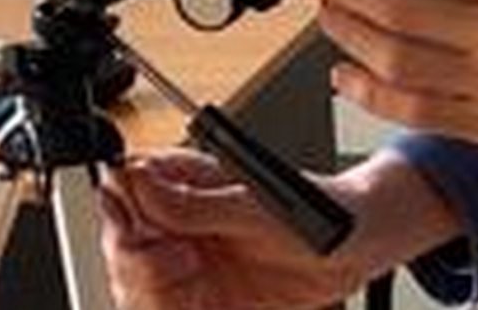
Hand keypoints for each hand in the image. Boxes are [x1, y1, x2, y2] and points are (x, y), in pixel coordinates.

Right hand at [99, 147, 455, 309]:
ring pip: (137, 291)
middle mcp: (178, 222)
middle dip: (143, 272)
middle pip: (122, 251)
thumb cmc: (315, 210)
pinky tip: (201, 308)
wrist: (356, 249)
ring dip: (159, 301)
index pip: (121, 195)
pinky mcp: (201, 299)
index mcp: (183, 181)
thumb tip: (138, 180)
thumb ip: (193, 203)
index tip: (147, 243)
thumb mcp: (253, 208)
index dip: (122, 223)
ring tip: (200, 292)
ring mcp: (187, 262)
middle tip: (184, 270)